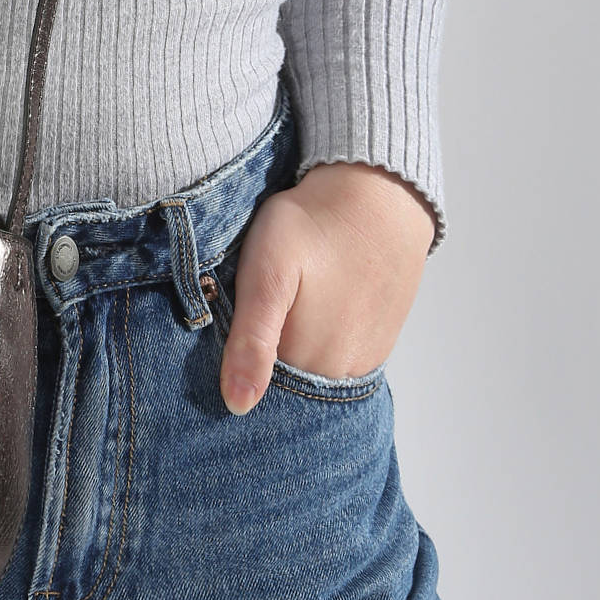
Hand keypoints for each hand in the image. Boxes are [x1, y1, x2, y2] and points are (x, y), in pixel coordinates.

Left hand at [218, 162, 435, 414]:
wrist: (377, 194)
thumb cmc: (313, 226)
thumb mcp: (267, 275)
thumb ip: (253, 341)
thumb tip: (238, 406)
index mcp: (305, 361)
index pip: (256, 392)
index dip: (233, 370)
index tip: (221, 340)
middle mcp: (339, 372)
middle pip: (286, 387)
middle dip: (261, 365)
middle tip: (251, 314)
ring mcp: (363, 359)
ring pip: (311, 374)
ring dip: (290, 354)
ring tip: (282, 309)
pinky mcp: (378, 341)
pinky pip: (338, 359)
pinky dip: (318, 344)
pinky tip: (309, 312)